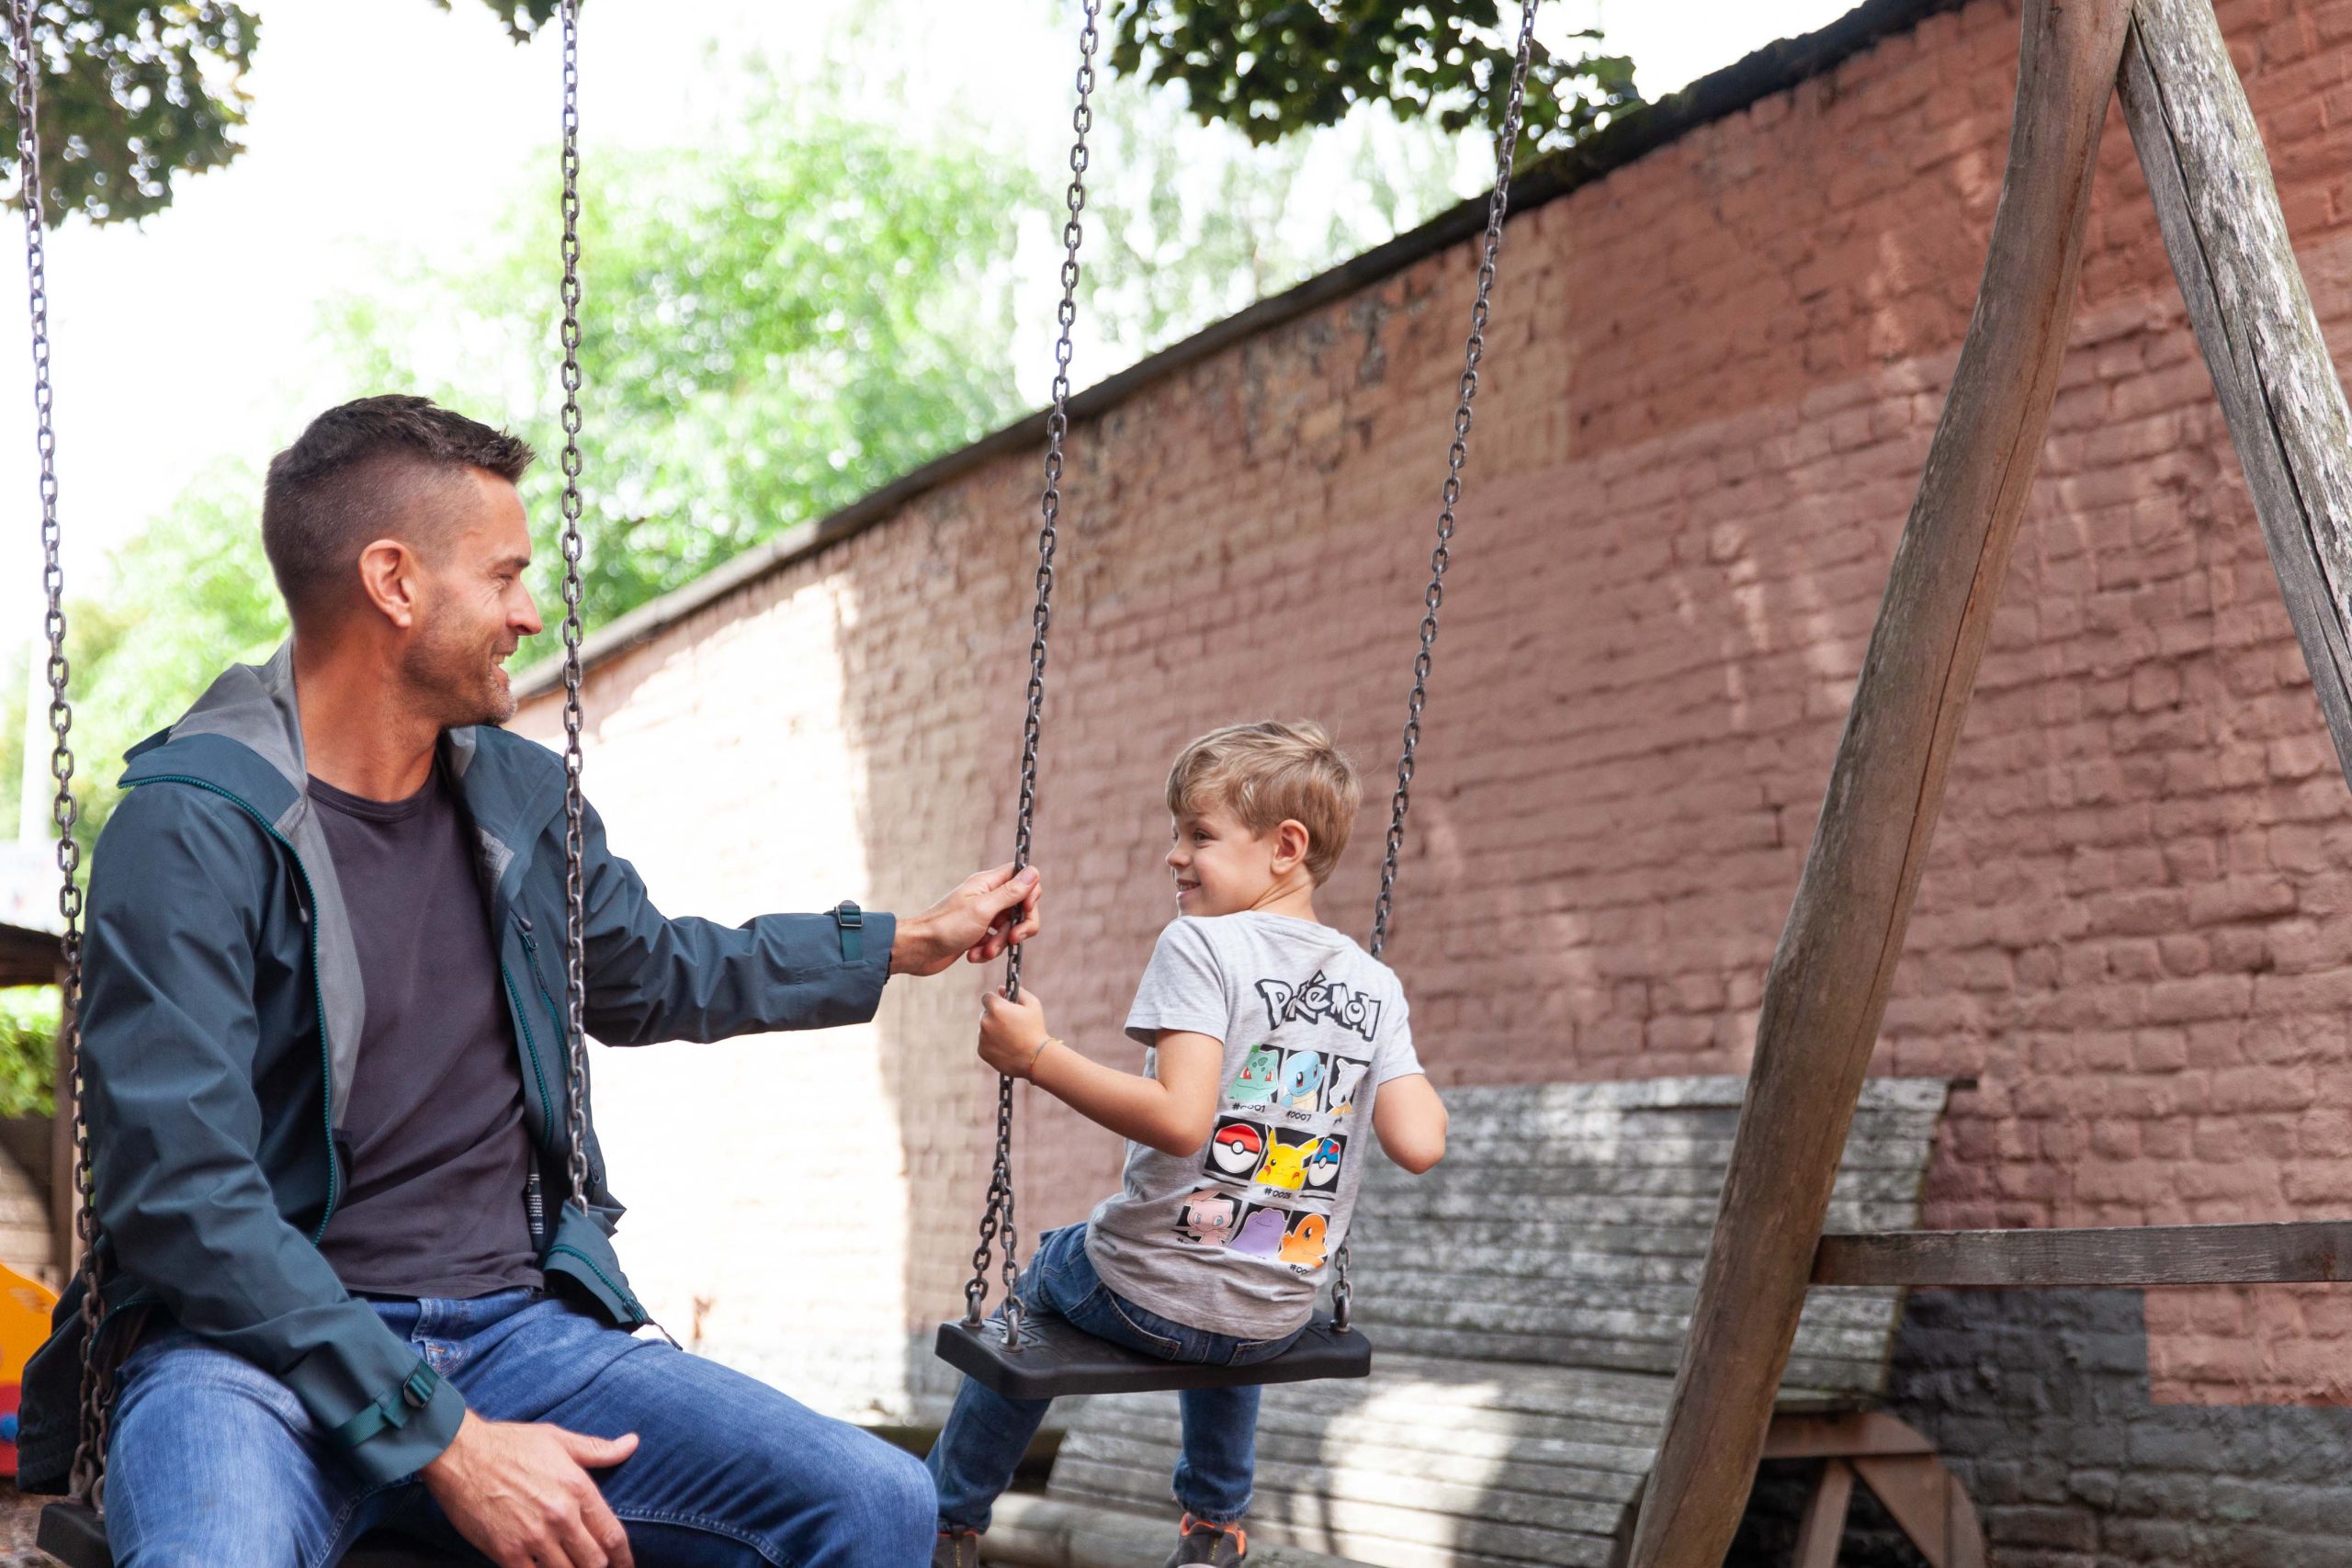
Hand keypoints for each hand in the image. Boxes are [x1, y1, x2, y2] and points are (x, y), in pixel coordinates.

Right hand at [422, 1411, 638, 1567]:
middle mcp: (561, 1516)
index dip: (624, 1558)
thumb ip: (599, 1449)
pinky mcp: (506, 1552)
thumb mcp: (559, 1439)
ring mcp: (534, 1537)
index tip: (626, 1566)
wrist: (460, 1454)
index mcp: (578, 1489)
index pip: (613, 1535)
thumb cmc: (510, 1444)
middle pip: (594, 1561)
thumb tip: (632, 1443)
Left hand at [890, 863, 1042, 975]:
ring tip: (983, 952)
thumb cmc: (946, 927)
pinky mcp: (976, 933)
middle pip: (1020, 906)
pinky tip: (973, 956)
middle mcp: (986, 896)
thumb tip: (1033, 872)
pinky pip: (995, 941)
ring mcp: (982, 915)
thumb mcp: (983, 909)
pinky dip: (988, 951)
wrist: (917, 950)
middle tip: (1012, 938)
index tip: (1024, 911)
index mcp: (987, 883)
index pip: (1022, 877)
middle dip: (1019, 926)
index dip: (1030, 894)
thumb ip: (1010, 892)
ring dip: (1000, 943)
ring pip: (1009, 927)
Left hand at [978, 989, 1051, 1077]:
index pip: (987, 997)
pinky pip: (984, 1043)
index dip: (995, 1000)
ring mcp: (982, 1037)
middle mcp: (985, 1021)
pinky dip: (992, 1044)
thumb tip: (1001, 989)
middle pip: (985, 1014)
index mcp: (996, 1008)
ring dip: (993, 1030)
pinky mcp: (982, 1051)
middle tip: (1010, 1024)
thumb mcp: (1033, 1005)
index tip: (1003, 1006)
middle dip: (995, 1016)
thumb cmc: (1036, 1030)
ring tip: (1011, 1038)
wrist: (1035, 1058)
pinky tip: (1007, 1047)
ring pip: (985, 1029)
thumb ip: (1018, 992)